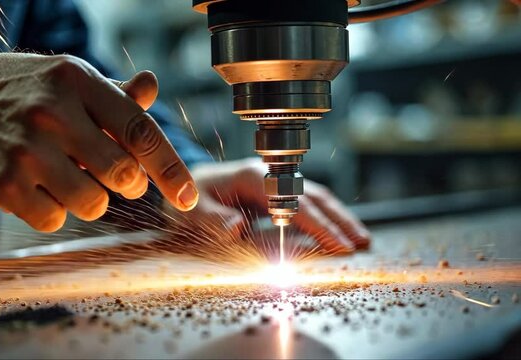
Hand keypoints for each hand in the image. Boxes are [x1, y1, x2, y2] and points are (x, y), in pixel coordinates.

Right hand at [0, 53, 197, 231]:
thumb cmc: (25, 93)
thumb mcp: (69, 82)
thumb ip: (113, 95)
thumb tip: (150, 86)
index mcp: (77, 81)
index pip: (140, 131)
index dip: (171, 169)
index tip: (188, 198)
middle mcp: (51, 112)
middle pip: (122, 174)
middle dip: (128, 184)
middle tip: (114, 176)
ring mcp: (24, 149)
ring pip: (92, 204)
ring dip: (90, 198)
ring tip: (67, 175)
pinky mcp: (2, 183)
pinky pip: (54, 220)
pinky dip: (55, 211)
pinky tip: (38, 187)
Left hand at [167, 158, 369, 253]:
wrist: (182, 184)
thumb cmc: (187, 198)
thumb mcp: (189, 210)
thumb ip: (210, 219)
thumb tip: (237, 229)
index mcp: (251, 177)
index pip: (294, 201)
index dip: (318, 224)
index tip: (339, 244)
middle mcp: (268, 175)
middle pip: (313, 196)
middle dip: (339, 220)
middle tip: (362, 244)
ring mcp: (274, 181)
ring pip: (315, 197)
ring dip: (339, 217)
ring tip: (362, 239)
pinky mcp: (275, 191)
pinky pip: (307, 202)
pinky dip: (327, 216)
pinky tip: (338, 231)